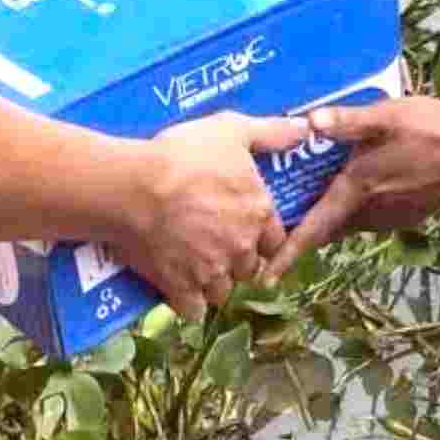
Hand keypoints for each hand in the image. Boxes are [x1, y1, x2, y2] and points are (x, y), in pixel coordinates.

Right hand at [113, 111, 306, 318]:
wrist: (133, 187)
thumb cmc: (184, 154)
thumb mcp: (233, 129)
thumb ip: (272, 133)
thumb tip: (305, 129)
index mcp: (259, 213)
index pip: (276, 240)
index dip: (262, 236)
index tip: (247, 230)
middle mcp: (241, 247)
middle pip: (250, 268)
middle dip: (239, 260)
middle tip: (219, 246)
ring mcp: (211, 272)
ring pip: (224, 291)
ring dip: (216, 283)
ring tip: (199, 267)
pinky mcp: (180, 289)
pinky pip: (194, 310)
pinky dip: (189, 302)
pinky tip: (180, 287)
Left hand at [264, 96, 439, 278]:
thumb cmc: (432, 129)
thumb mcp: (388, 116)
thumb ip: (349, 121)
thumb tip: (309, 122)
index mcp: (359, 188)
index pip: (315, 228)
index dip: (288, 253)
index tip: (264, 279)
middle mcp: (371, 210)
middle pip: (328, 226)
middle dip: (304, 230)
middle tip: (278, 224)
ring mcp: (392, 216)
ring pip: (349, 222)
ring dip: (331, 216)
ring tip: (314, 197)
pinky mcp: (408, 214)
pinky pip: (369, 217)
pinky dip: (355, 209)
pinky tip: (360, 185)